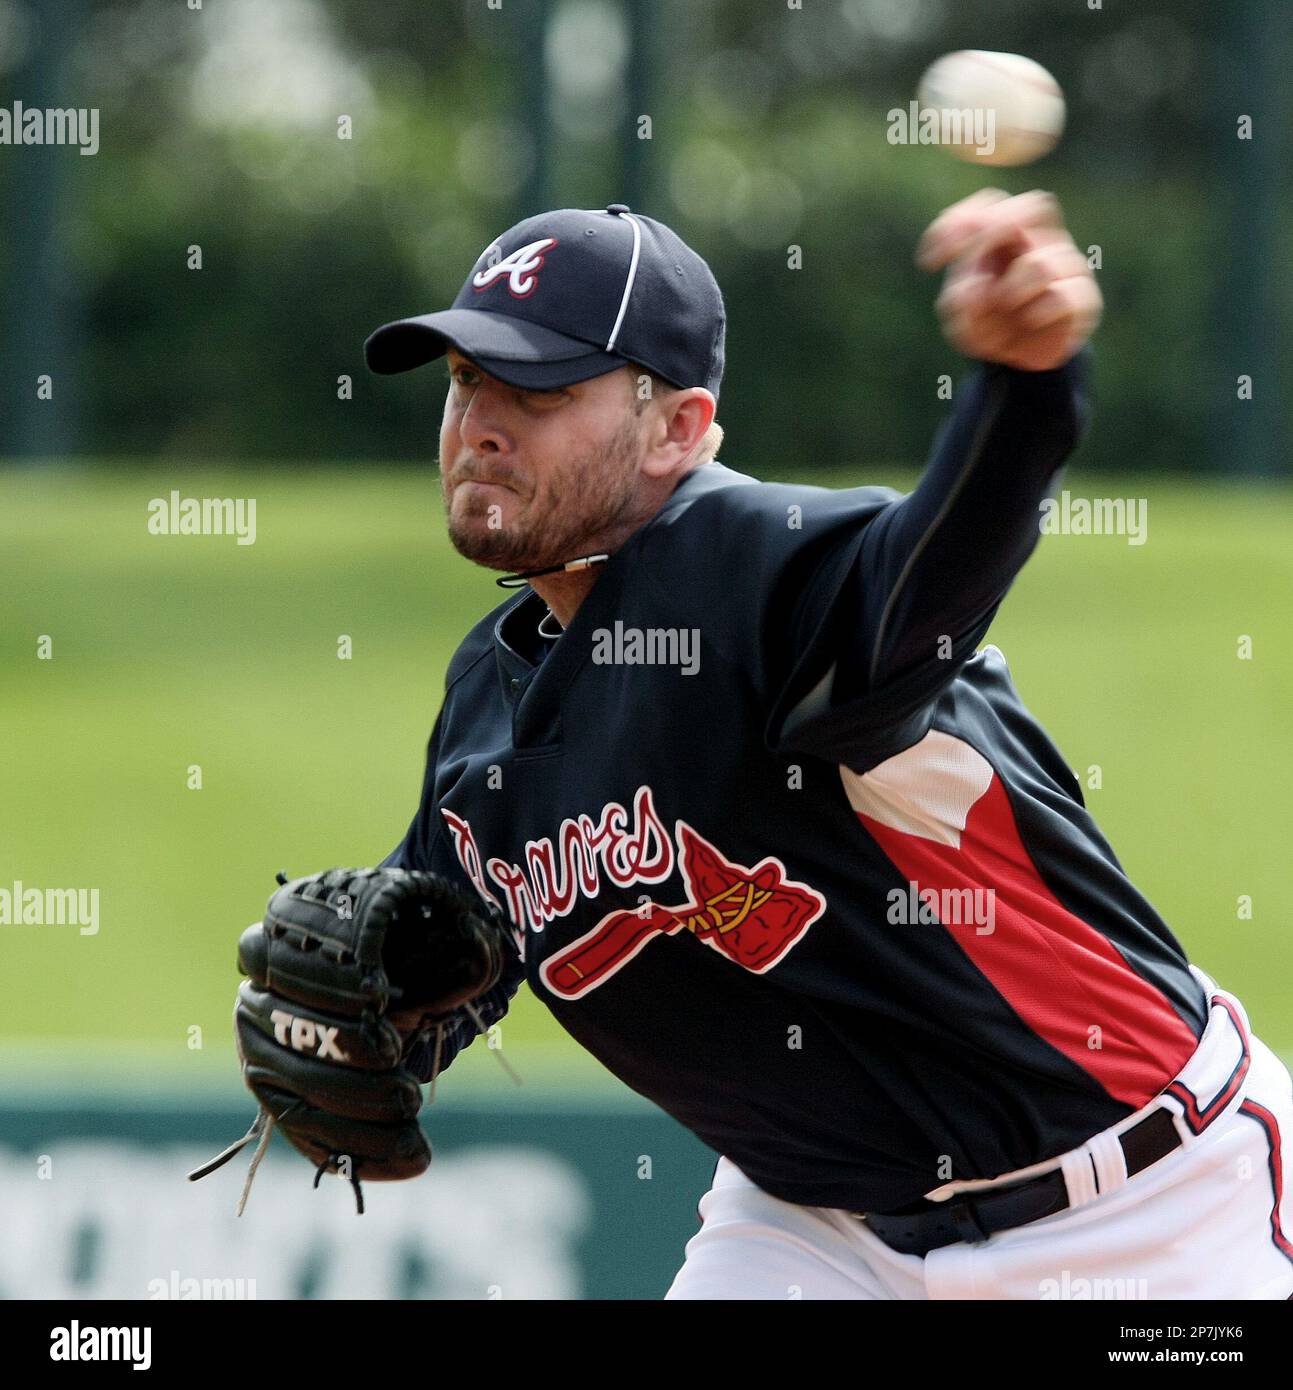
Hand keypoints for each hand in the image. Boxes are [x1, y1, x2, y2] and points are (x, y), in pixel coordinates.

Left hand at [916, 188, 1101, 371]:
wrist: (1022, 363)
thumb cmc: (990, 327)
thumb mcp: (961, 319)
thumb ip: (959, 301)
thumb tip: (977, 289)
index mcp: (1007, 237)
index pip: (990, 204)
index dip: (957, 223)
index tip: (928, 264)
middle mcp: (1041, 243)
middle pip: (1034, 206)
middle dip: (995, 232)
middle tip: (971, 268)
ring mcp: (1068, 268)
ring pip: (1039, 264)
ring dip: (1009, 294)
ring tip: (1002, 311)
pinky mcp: (1085, 299)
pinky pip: (1060, 297)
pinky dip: (1034, 315)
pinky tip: (1028, 324)